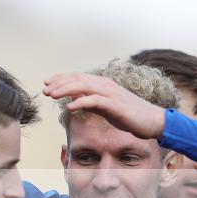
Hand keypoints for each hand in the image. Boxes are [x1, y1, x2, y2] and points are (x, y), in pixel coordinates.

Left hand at [43, 72, 165, 139]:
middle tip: (44, 89)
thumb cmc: (129, 115)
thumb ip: (91, 101)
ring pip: (83, 86)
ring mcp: (110, 93)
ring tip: (51, 95)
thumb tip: (74, 99)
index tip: (47, 84)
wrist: (152, 121)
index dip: (61, 79)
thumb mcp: (106, 107)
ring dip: (65, 90)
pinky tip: (69, 107)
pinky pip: (94, 101)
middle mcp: (105, 85)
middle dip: (59, 83)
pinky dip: (80, 102)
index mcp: (102, 84)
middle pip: (77, 79)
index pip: (77, 77)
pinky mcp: (115, 105)